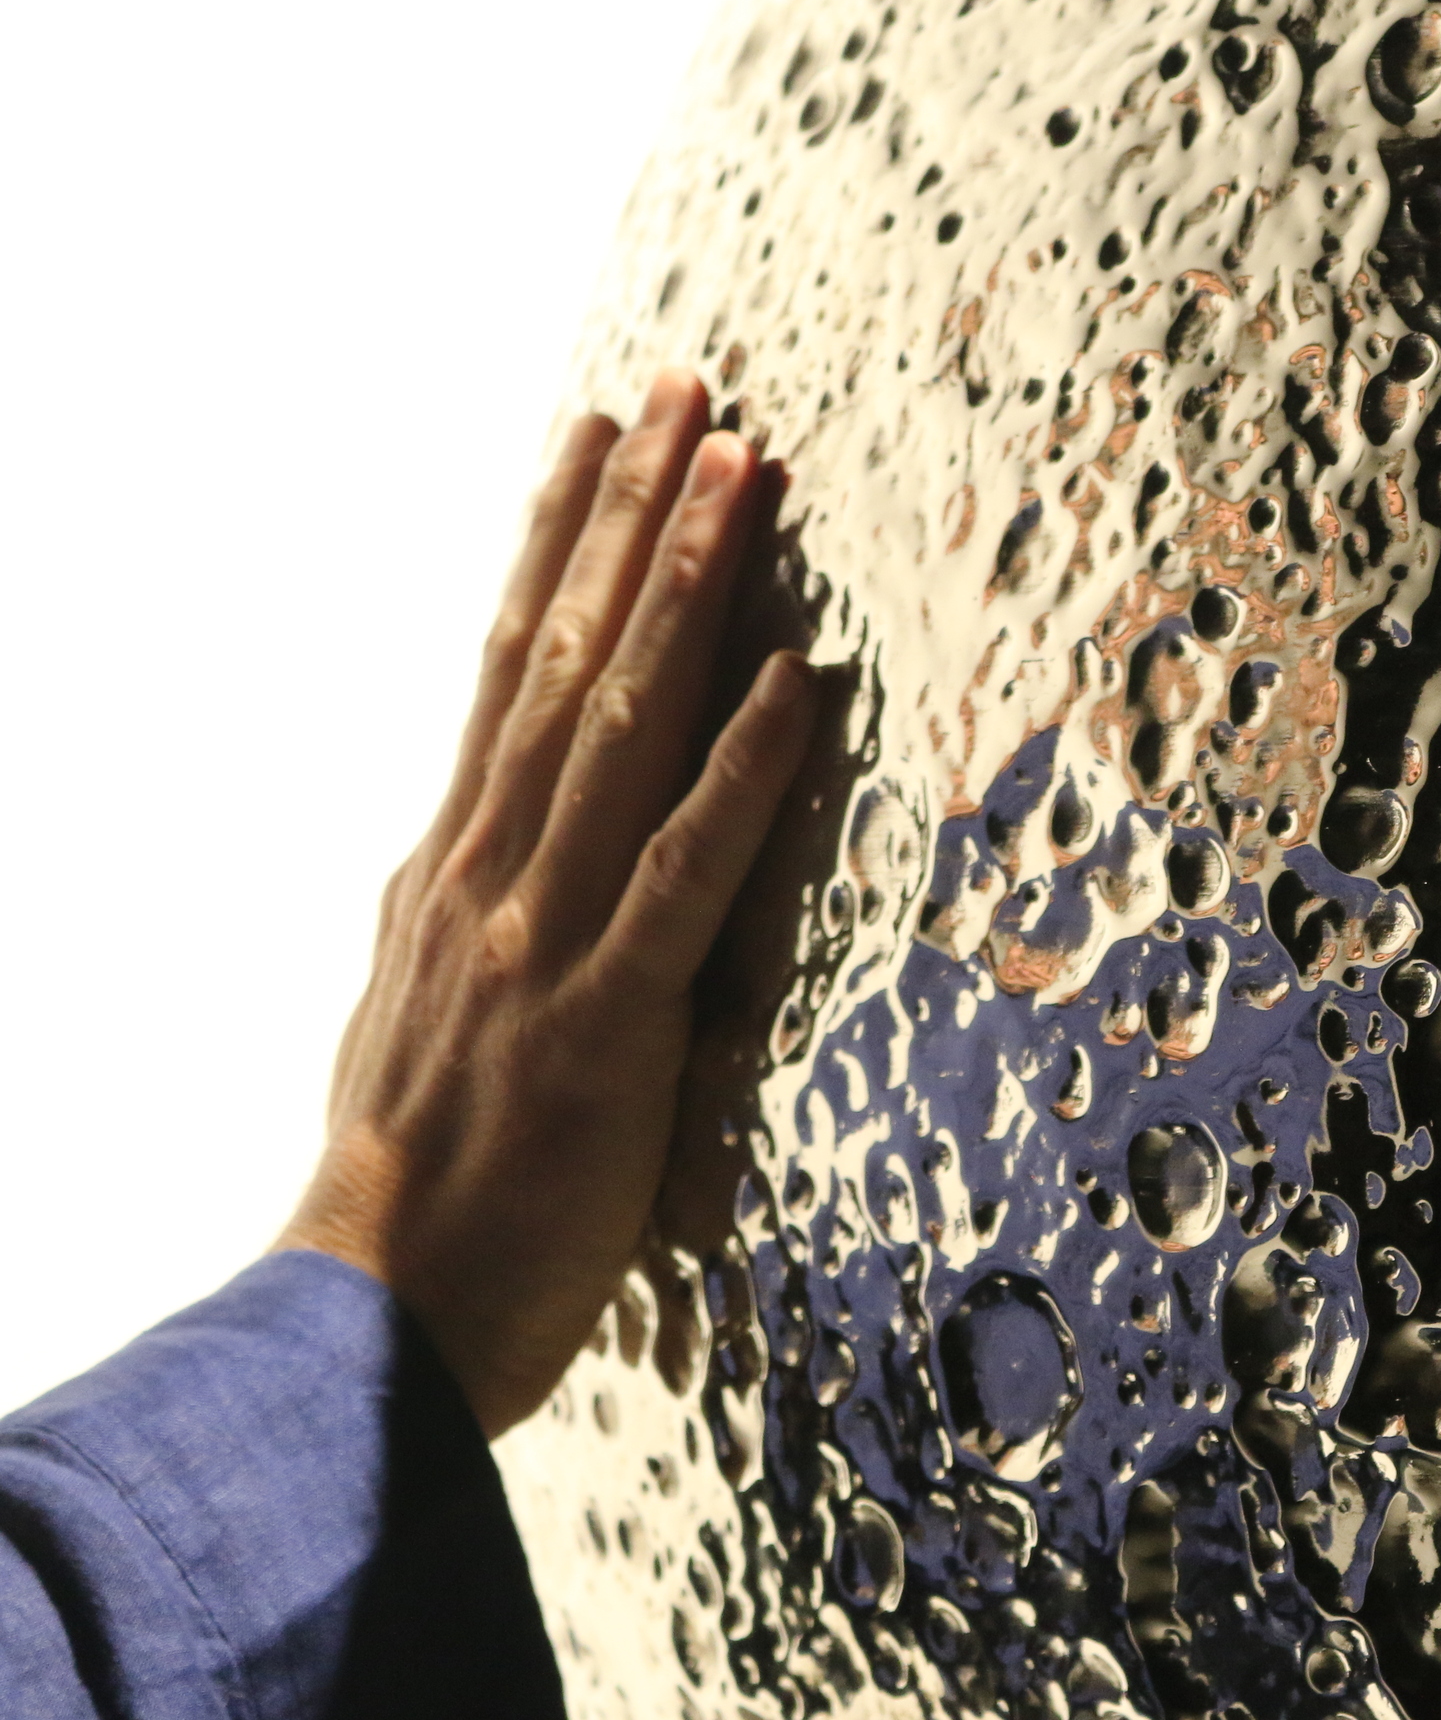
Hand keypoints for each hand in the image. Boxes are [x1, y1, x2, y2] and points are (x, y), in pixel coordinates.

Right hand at [279, 370, 815, 1435]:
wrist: (366, 1328)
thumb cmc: (413, 1183)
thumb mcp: (418, 1008)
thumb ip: (468, 911)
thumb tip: (485, 837)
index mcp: (451, 867)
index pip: (507, 666)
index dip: (557, 541)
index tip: (598, 433)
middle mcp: (487, 873)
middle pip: (568, 658)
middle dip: (635, 518)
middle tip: (694, 392)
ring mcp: (542, 940)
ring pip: (624, 730)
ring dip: (689, 595)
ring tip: (745, 476)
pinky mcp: (605, 1022)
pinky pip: (686, 872)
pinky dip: (742, 771)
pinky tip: (796, 682)